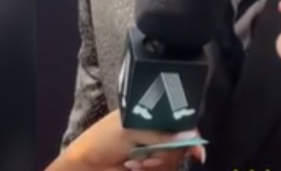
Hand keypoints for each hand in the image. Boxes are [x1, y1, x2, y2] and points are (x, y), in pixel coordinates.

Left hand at [54, 110, 204, 170]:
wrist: (83, 167)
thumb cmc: (101, 140)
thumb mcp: (130, 132)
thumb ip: (161, 134)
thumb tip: (191, 137)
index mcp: (152, 116)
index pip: (180, 122)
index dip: (191, 136)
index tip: (197, 151)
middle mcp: (156, 134)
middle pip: (181, 145)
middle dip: (168, 154)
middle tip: (148, 158)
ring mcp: (153, 152)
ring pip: (173, 161)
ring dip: (157, 164)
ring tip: (135, 164)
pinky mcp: (149, 167)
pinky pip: (164, 169)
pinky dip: (153, 170)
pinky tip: (133, 168)